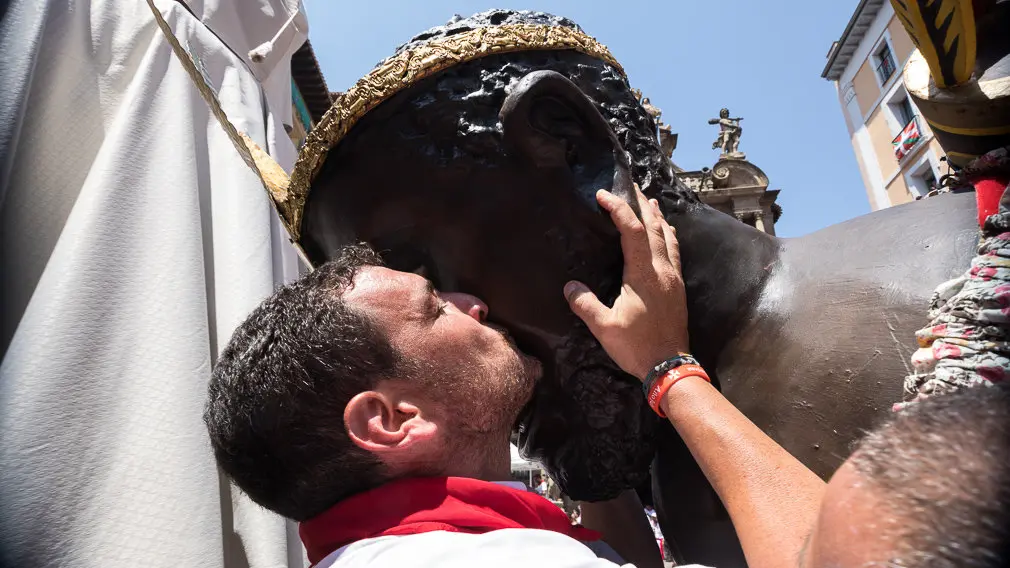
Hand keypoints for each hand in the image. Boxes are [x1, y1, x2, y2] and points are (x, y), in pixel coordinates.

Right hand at [564, 187, 688, 380]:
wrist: (670, 366)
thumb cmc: (637, 345)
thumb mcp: (604, 327)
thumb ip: (585, 304)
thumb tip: (570, 287)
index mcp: (643, 274)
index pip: (631, 231)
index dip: (618, 210)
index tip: (603, 195)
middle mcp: (662, 269)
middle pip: (654, 227)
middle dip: (642, 205)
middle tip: (632, 187)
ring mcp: (673, 278)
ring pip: (668, 238)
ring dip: (658, 218)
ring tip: (651, 203)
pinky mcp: (678, 287)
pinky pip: (674, 251)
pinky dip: (667, 236)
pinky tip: (665, 235)